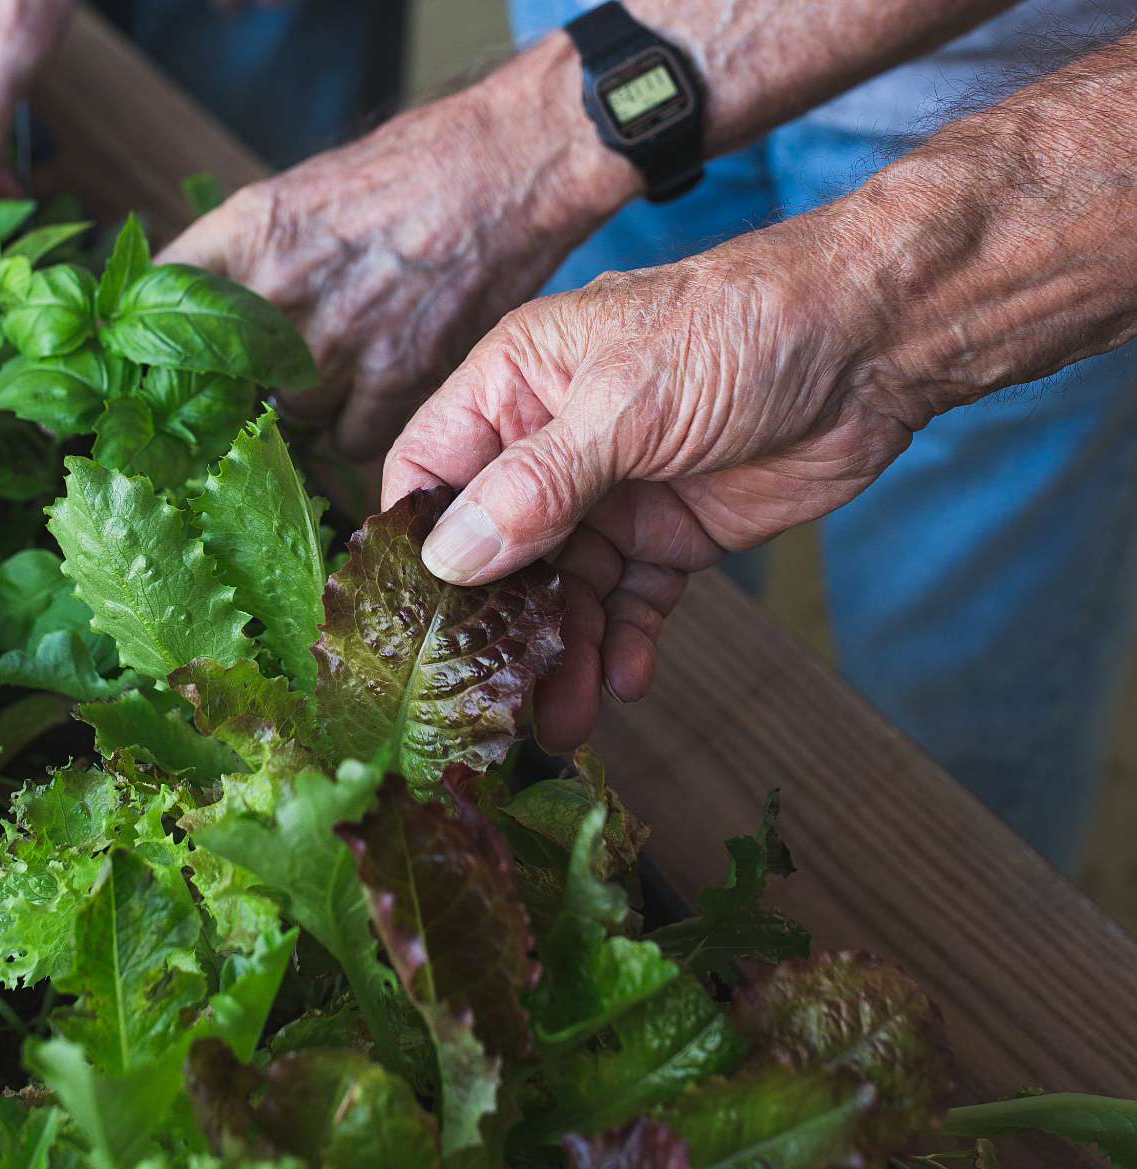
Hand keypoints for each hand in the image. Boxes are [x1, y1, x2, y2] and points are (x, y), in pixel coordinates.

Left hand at [158, 32, 637, 456]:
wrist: (501, 168)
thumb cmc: (401, 179)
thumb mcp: (294, 196)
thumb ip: (236, 262)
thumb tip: (182, 325)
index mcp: (247, 235)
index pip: (158, 311)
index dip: (148, 356)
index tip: (147, 383)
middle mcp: (284, 292)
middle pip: (226, 387)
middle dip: (241, 394)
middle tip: (263, 387)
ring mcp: (339, 342)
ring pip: (289, 419)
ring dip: (304, 411)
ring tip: (336, 375)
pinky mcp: (395, 380)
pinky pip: (347, 442)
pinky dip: (356, 430)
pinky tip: (373, 393)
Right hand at [382, 221, 927, 749]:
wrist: (878, 344)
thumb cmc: (745, 328)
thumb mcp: (626, 403)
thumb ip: (536, 484)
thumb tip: (451, 557)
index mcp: (514, 386)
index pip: (430, 471)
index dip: (416, 544)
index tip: (410, 624)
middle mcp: (549, 445)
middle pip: (495, 553)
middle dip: (496, 627)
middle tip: (498, 700)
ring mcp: (610, 496)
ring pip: (562, 593)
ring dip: (562, 655)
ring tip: (566, 720)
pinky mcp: (668, 537)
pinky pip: (630, 604)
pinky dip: (626, 644)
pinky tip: (628, 682)